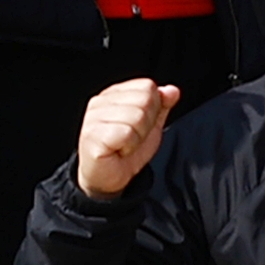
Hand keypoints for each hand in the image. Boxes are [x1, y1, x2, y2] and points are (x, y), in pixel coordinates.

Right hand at [74, 77, 181, 198]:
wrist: (109, 177)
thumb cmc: (126, 149)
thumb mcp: (151, 124)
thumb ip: (162, 105)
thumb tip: (172, 90)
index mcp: (114, 94)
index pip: (147, 86)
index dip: (153, 108)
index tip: (140, 124)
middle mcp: (100, 102)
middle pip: (145, 100)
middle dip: (147, 123)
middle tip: (133, 137)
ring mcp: (93, 117)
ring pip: (137, 116)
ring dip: (138, 136)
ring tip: (125, 144)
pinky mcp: (92, 135)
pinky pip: (127, 133)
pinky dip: (130, 145)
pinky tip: (118, 150)